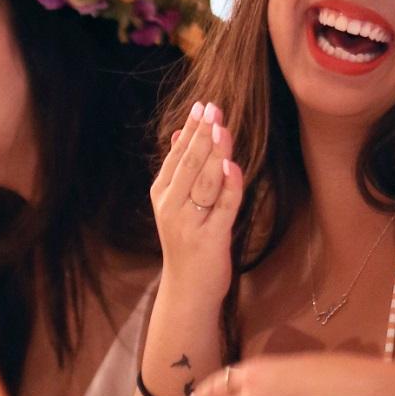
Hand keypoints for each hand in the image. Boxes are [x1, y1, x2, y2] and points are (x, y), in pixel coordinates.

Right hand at [150, 101, 242, 309]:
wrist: (187, 290)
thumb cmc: (186, 242)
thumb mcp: (175, 205)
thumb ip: (179, 171)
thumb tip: (179, 134)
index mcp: (162, 194)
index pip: (177, 155)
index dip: (190, 130)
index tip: (202, 105)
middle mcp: (172, 206)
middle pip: (189, 164)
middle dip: (202, 135)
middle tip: (214, 109)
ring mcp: (190, 223)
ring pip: (204, 181)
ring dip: (215, 153)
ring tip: (222, 129)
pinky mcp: (211, 238)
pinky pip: (222, 207)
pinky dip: (229, 186)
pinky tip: (232, 166)